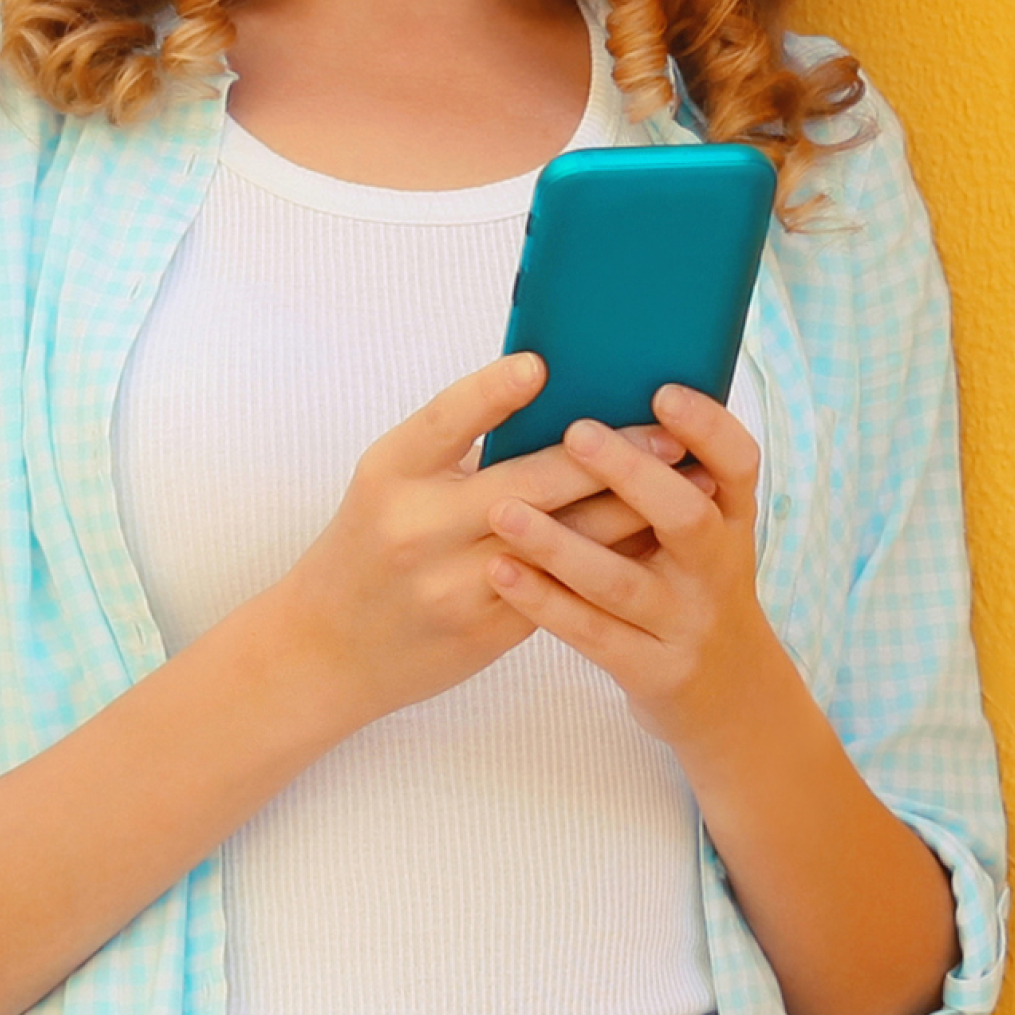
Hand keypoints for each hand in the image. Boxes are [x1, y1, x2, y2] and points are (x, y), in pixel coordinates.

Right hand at [248, 354, 684, 731]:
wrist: (328, 650)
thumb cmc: (369, 546)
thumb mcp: (388, 482)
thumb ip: (454, 447)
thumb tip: (548, 394)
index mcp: (389, 475)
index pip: (443, 421)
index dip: (492, 392)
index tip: (541, 364)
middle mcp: (418, 530)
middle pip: (527, 485)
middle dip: (607, 457)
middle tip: (669, 435)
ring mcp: (454, 586)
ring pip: (559, 541)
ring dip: (629, 508)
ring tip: (687, 482)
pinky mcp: (486, 630)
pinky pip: (563, 587)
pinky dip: (610, 556)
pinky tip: (655, 537)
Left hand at [482, 383, 801, 757]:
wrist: (729, 695)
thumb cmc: (689, 587)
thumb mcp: (698, 534)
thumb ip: (657, 483)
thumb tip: (584, 405)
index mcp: (732, 519)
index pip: (738, 463)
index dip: (707, 427)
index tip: (662, 391)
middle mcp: (719, 568)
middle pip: (685, 516)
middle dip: (631, 474)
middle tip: (575, 433)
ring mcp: (689, 623)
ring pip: (623, 582)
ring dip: (561, 544)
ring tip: (505, 511)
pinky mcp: (655, 670)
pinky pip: (594, 634)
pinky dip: (545, 602)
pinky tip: (502, 571)